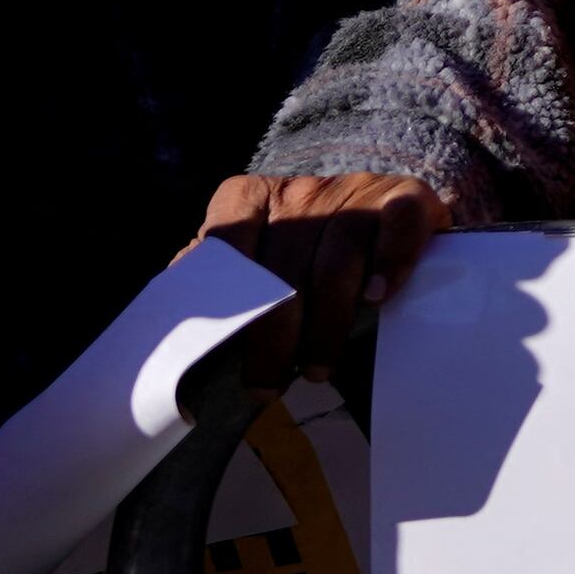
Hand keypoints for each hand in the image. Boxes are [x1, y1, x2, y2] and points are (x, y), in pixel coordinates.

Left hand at [195, 169, 440, 377]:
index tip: (225, 353)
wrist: (380, 221)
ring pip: (340, 256)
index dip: (229, 301)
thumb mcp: (251, 262)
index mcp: (249, 197)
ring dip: (329, 322)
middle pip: (286, 265)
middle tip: (268, 385)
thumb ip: (214, 280)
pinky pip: (400, 224)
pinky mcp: (407, 194)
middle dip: (275, 335)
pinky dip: (391, 262)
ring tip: (319, 368)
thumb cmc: (301, 259)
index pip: (228, 243)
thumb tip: (168, 319)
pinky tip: (378, 298)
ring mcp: (356, 188)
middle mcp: (302, 188)